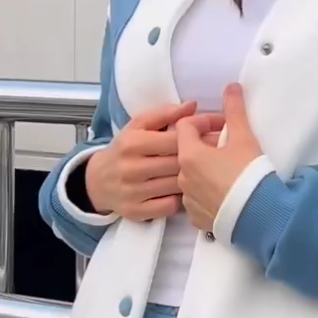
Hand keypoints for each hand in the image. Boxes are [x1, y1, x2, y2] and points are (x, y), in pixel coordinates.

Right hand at [85, 103, 222, 220]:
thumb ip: (165, 114)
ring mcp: (134, 192)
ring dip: (194, 180)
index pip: (175, 139)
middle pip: (179, 163)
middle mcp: (131, 168)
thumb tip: (192, 106)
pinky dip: (181, 200)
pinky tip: (185, 192)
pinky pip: (170, 206)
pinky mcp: (137, 211)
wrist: (98, 181)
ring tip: (205, 172)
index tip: (217, 130)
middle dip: (202, 157)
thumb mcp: (138, 126)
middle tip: (219, 153)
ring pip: (177, 185)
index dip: (199, 133)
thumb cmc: (125, 150)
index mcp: (132, 143)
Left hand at [176, 83, 262, 231]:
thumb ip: (235, 110)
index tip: (224, 126)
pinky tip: (225, 192)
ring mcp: (188, 200)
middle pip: (188, 152)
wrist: (258, 217)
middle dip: (206, 145)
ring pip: (191, 176)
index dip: (205, 121)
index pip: (186, 127)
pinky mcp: (197, 218)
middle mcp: (183, 177)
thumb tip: (231, 86)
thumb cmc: (249, 174)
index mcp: (189, 155)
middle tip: (229, 146)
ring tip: (228, 170)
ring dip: (206, 169)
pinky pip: (197, 199)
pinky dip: (207, 192)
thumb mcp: (244, 138)